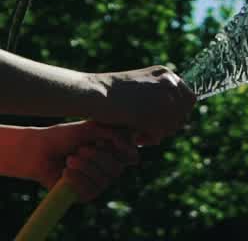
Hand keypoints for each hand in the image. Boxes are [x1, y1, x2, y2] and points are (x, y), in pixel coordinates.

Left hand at [11, 122, 138, 200]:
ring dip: (86, 168)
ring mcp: (96, 182)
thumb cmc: (64, 136)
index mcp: (113, 151)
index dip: (123, 151)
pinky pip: (89, 191)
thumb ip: (115, 135)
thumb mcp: (91, 129)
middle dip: (98, 158)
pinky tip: (66, 171)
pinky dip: (77, 179)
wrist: (37, 150)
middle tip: (80, 149)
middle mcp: (107, 168)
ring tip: (70, 158)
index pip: (130, 156)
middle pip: (117, 169)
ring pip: (103, 181)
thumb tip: (134, 153)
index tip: (106, 142)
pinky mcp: (83, 195)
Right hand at [89, 66, 195, 144]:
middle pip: (184, 113)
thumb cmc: (111, 94)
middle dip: (170, 126)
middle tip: (151, 133)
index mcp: (166, 74)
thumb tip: (179, 120)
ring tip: (141, 136)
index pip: (189, 99)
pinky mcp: (149, 112)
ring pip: (173, 125)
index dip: (179, 114)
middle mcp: (168, 83)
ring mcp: (160, 97)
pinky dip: (150, 139)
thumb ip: (159, 97)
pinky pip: (160, 132)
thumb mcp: (141, 88)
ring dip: (159, 134)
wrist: (92, 92)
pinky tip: (137, 138)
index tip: (164, 123)